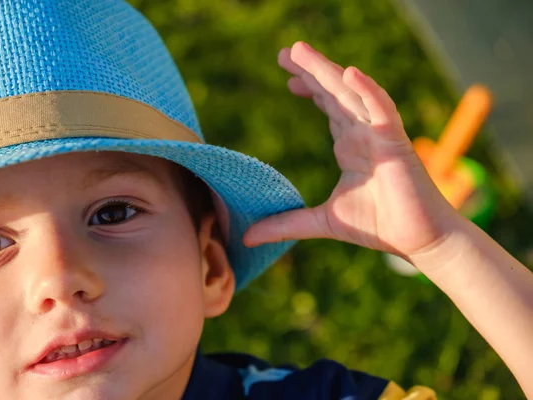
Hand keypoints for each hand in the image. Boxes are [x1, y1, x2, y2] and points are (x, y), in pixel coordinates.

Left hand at [244, 42, 460, 259]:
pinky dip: (368, 91)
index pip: (329, 108)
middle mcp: (363, 134)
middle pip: (335, 93)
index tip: (289, 80)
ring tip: (300, 52)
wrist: (419, 241)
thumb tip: (248, 238)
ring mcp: (379, 136)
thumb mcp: (322, 222)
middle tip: (285, 52)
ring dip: (327, 71)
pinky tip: (349, 73)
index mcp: (350, 146)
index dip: (309, 89)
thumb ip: (286, 224)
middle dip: (310, 71)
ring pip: (351, 95)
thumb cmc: (378, 227)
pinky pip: (382, 110)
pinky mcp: (396, 144)